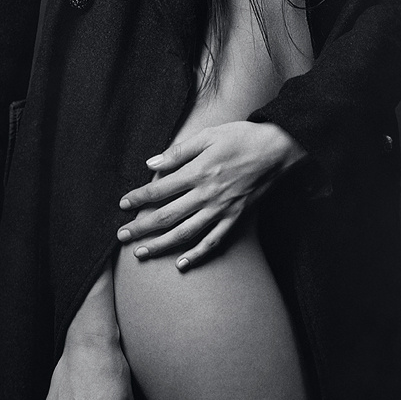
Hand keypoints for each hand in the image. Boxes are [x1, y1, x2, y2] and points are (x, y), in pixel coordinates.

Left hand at [117, 120, 304, 269]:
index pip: (159, 190)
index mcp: (198, 172)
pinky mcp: (236, 218)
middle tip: (121, 236)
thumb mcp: (209, 135)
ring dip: (160, 245)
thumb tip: (151, 163)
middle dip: (141, 227)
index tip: (123, 205)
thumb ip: (179, 151)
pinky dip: (197, 254)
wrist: (279, 150)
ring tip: (140, 253)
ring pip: (185, 233)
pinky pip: (214, 241)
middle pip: (167, 216)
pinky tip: (181, 264)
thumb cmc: (242, 137)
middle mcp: (207, 194)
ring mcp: (221, 209)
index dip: (138, 198)